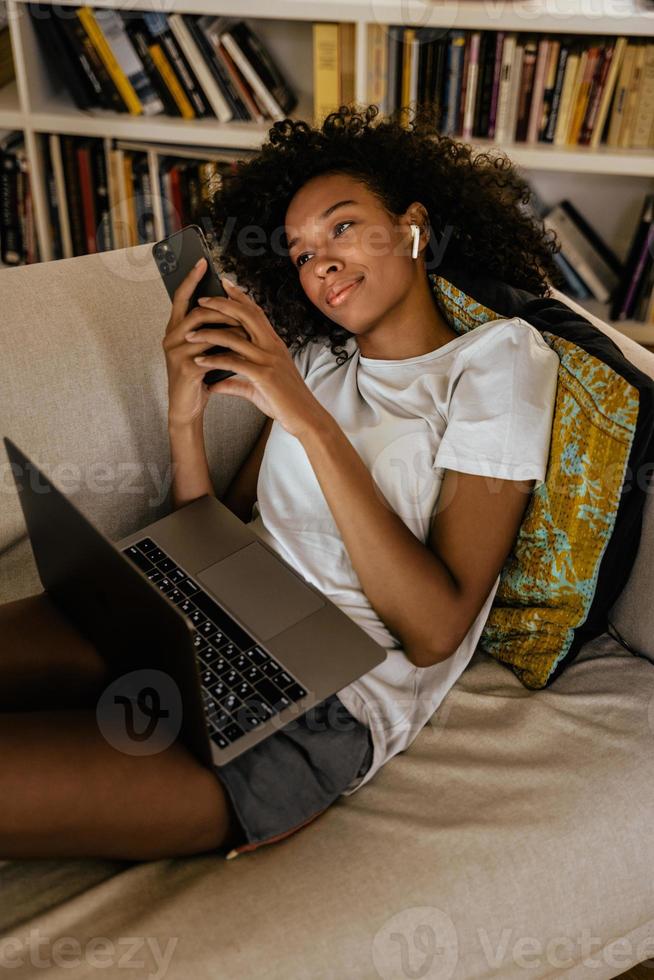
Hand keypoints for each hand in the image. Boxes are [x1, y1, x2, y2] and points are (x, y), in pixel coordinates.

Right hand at [162, 257, 248, 427]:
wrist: (187, 407)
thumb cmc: (197, 377)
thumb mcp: (203, 349)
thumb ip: (210, 330)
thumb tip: (231, 308)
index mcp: (175, 329)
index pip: (181, 297)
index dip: (191, 279)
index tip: (202, 262)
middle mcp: (171, 338)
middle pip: (198, 312)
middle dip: (222, 308)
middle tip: (241, 307)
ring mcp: (176, 353)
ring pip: (206, 331)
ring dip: (230, 328)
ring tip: (246, 328)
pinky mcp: (186, 369)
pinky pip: (211, 353)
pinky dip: (229, 350)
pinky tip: (242, 350)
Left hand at [185, 276, 329, 439]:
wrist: (305, 417)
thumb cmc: (285, 403)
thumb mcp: (258, 388)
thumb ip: (236, 383)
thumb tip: (216, 384)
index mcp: (273, 344)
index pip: (256, 312)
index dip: (240, 296)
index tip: (224, 284)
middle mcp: (272, 347)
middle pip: (245, 315)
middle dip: (222, 304)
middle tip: (201, 299)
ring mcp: (268, 360)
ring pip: (235, 337)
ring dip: (209, 334)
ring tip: (189, 334)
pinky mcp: (263, 376)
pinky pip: (234, 363)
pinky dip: (214, 361)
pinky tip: (199, 361)